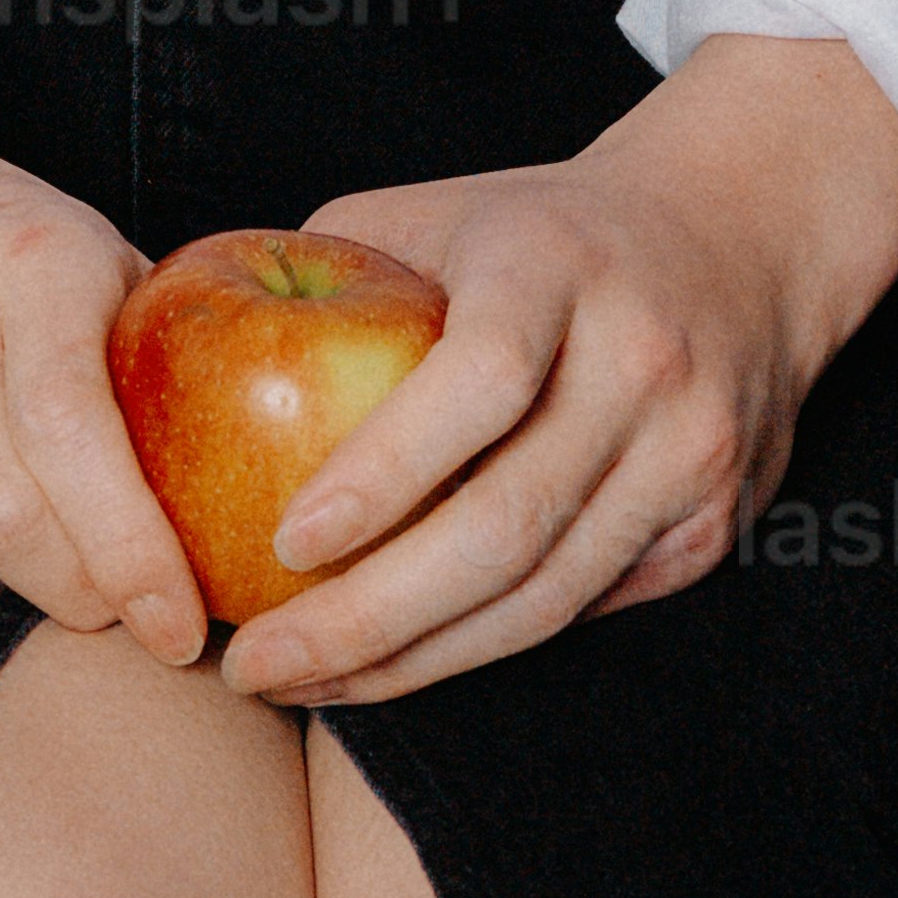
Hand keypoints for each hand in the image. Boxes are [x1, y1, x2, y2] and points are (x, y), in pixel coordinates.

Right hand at [0, 0, 204, 660]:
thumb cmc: (19, 271)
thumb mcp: (110, 275)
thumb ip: (180, 371)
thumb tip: (282, 523)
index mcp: (29, 267)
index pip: (76, 432)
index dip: (133, 552)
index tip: (180, 631)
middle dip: (72, 591)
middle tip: (106, 603)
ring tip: (1, 549)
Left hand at [218, 27, 897, 709]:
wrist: (741, 235)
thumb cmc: (534, 233)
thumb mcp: (428, 214)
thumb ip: (314, 277)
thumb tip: (157, 349)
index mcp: (558, 265)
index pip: (482, 381)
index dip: (383, 475)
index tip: (281, 545)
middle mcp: (643, 360)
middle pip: (507, 524)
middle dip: (368, 618)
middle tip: (254, 664)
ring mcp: (693, 449)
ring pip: (544, 595)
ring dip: (414, 662)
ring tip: (303, 683)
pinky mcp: (714, 522)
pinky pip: (583, 610)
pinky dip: (482, 647)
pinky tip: (396, 666)